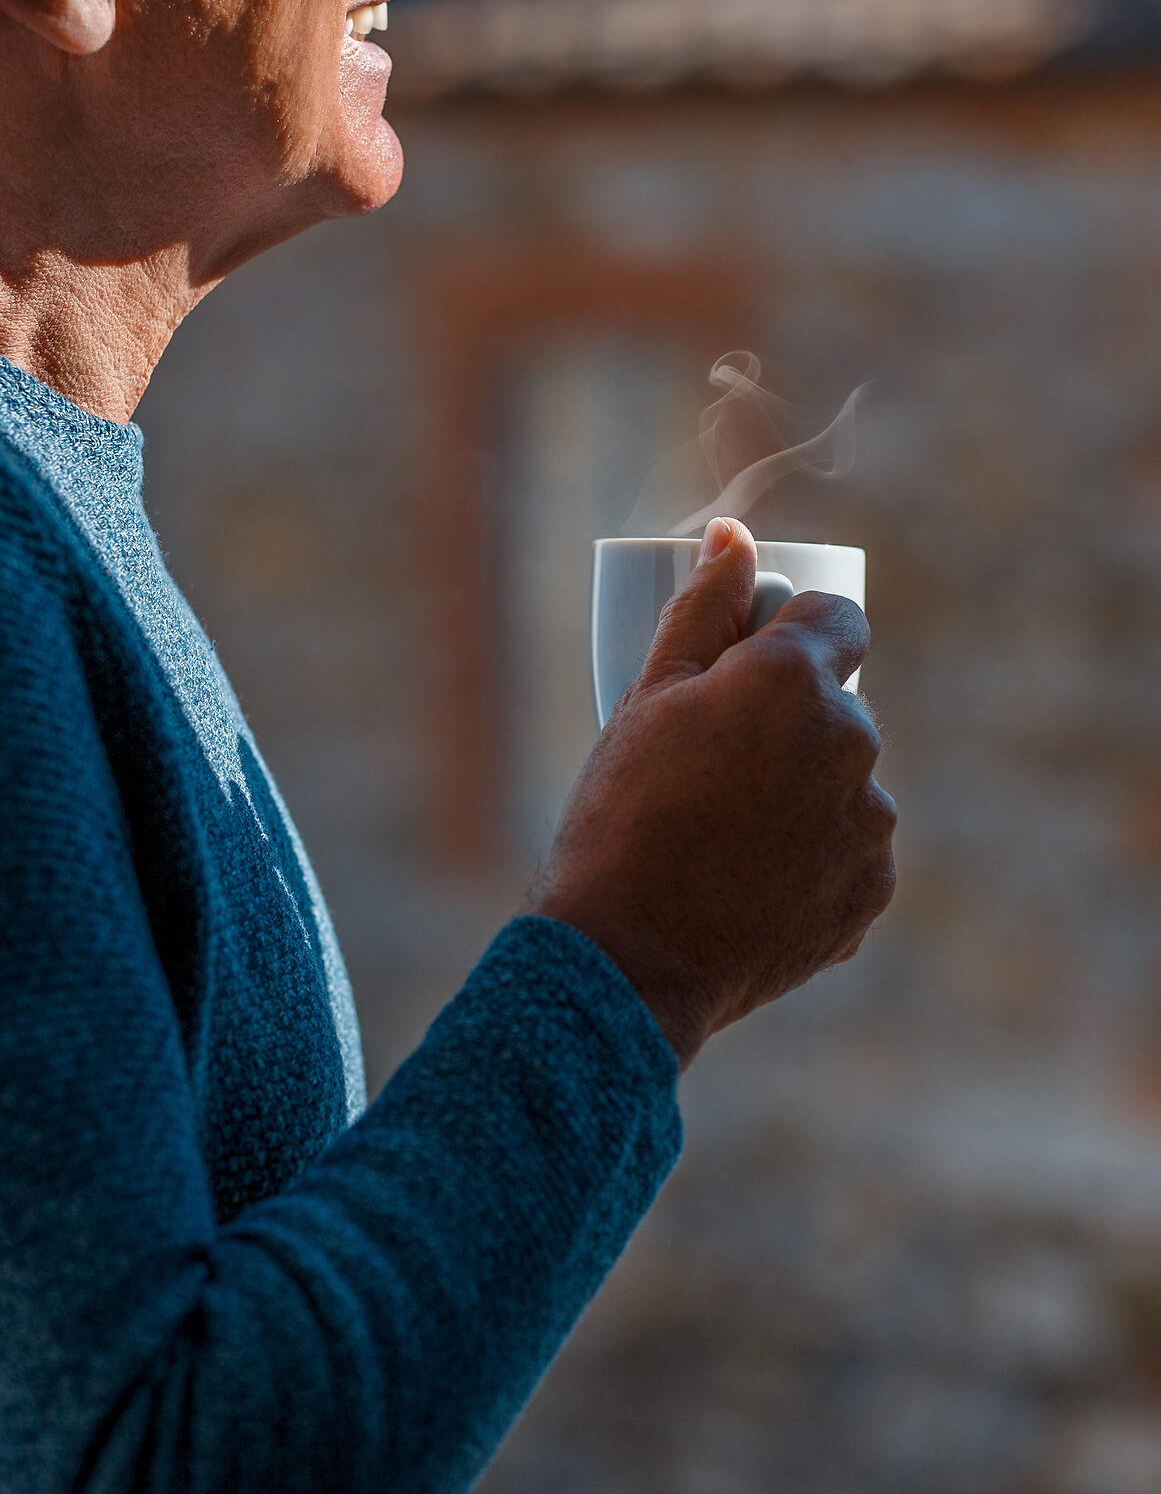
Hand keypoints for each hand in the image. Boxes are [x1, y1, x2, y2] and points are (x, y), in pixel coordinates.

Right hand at [528, 518, 895, 1067]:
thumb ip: (702, 608)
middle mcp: (851, 741)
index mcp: (793, 679)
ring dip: (803, 790)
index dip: (794, 631)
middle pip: (838, 704)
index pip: (836, 617)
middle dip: (789, 719)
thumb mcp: (646, 698)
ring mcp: (869, 823)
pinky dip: (811, 856)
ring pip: (844, 781)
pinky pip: (848, 851)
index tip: (752, 660)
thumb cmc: (621, 816)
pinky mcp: (871, 892)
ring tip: (723, 833)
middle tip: (712, 764)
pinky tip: (748, 879)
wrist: (629, 958)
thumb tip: (734, 535)